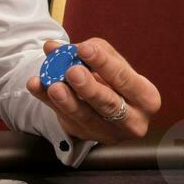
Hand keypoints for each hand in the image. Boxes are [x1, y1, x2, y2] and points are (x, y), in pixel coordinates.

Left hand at [25, 38, 159, 145]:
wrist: (104, 100)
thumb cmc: (111, 77)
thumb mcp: (108, 62)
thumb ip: (86, 51)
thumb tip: (54, 47)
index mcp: (146, 98)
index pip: (125, 79)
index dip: (105, 64)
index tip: (85, 49)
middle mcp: (132, 120)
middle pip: (110, 104)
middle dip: (89, 88)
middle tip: (72, 72)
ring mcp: (108, 133)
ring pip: (86, 117)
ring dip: (67, 101)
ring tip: (53, 86)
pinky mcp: (85, 136)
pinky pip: (65, 119)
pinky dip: (48, 102)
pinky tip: (36, 87)